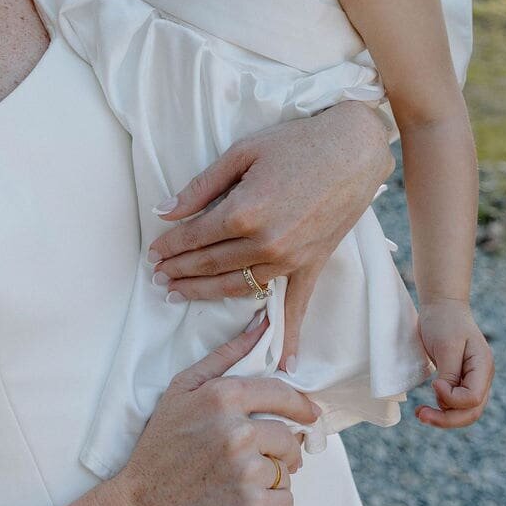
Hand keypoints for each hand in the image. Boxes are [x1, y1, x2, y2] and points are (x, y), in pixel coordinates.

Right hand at [114, 318, 315, 505]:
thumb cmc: (160, 450)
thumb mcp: (181, 392)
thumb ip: (224, 356)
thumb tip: (261, 324)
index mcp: (222, 397)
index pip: (282, 394)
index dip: (300, 406)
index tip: (309, 415)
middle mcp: (237, 431)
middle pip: (287, 436)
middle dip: (284, 450)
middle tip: (270, 462)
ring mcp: (245, 471)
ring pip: (287, 471)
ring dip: (275, 480)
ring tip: (250, 486)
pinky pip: (286, 504)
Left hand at [148, 103, 393, 369]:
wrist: (353, 150)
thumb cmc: (295, 143)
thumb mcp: (242, 152)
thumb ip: (202, 186)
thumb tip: (165, 209)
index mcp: (243, 212)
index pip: (194, 237)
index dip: (170, 246)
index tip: (152, 253)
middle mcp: (264, 243)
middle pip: (210, 264)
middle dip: (179, 271)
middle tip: (157, 277)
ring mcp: (290, 259)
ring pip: (237, 285)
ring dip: (205, 292)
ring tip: (180, 295)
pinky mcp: (312, 265)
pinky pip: (295, 306)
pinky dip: (288, 336)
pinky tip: (282, 362)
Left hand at [415, 299, 493, 427]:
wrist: (442, 305)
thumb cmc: (444, 321)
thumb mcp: (446, 346)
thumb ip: (449, 375)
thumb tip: (445, 398)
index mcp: (483, 366)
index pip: (473, 398)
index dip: (452, 398)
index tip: (433, 384)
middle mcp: (482, 377)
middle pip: (471, 412)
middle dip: (447, 419)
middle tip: (421, 415)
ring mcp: (473, 380)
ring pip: (464, 412)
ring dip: (443, 417)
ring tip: (421, 413)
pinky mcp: (461, 381)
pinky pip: (455, 403)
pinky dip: (442, 408)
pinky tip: (427, 406)